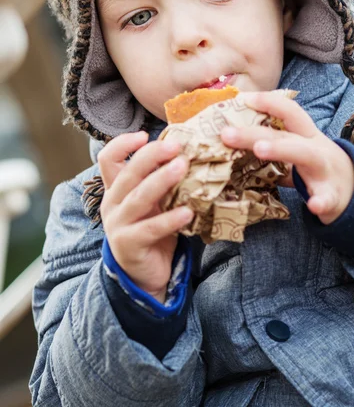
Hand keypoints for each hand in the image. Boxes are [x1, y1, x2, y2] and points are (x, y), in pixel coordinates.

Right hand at [98, 132, 193, 302]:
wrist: (144, 275)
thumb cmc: (152, 230)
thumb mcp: (153, 202)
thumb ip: (160, 179)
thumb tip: (187, 151)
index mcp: (116, 189)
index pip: (108, 158)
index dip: (123, 143)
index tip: (145, 135)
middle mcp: (113, 203)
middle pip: (127, 173)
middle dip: (151, 155)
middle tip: (176, 146)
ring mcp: (118, 224)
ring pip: (138, 197)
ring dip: (161, 180)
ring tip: (182, 167)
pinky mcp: (129, 244)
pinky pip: (150, 229)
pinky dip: (170, 219)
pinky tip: (188, 212)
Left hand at [220, 91, 353, 224]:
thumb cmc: (316, 168)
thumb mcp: (297, 151)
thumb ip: (271, 146)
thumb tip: (231, 142)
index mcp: (305, 135)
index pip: (288, 111)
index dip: (267, 102)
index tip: (241, 99)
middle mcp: (315, 146)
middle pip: (284, 134)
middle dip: (254, 132)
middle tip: (226, 134)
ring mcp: (325, 170)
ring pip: (305, 155)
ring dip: (281, 149)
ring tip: (259, 150)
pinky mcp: (334, 196)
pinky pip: (327, 198)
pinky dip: (322, 201)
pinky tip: (315, 206)